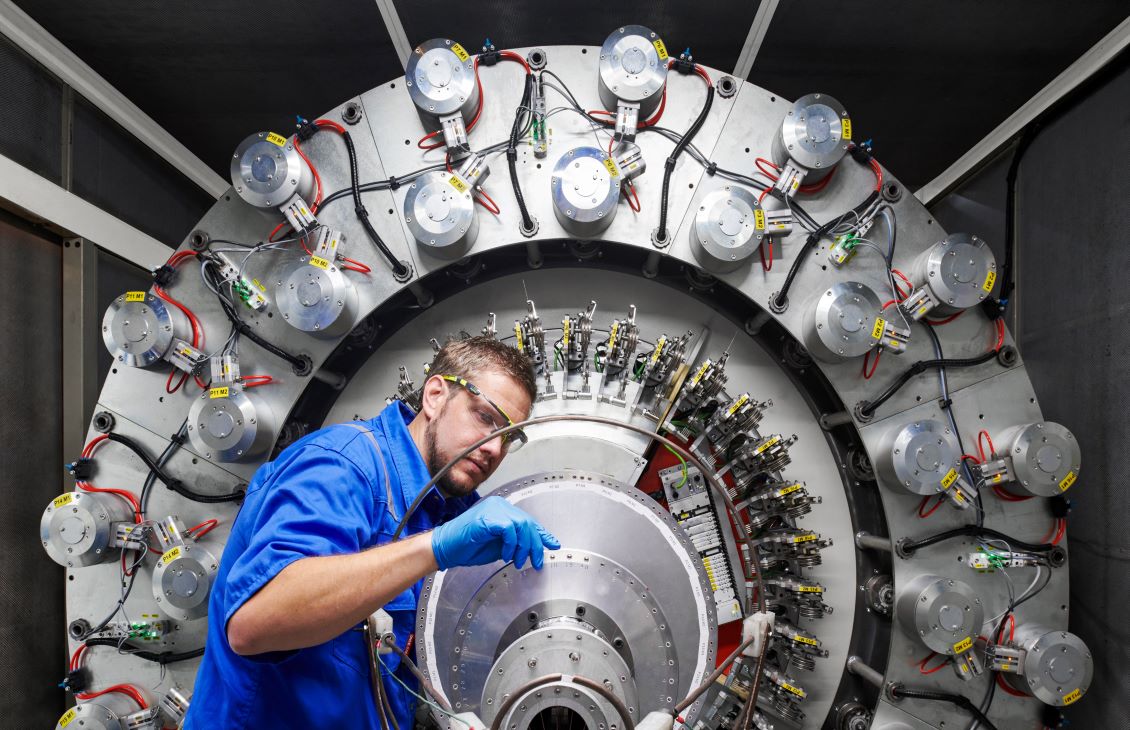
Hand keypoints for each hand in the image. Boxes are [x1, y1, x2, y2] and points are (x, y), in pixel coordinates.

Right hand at [431, 496, 559, 570]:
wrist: (445, 548)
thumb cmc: (468, 547)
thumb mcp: (500, 546)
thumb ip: (516, 543)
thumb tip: (535, 548)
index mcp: (501, 510)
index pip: (527, 521)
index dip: (542, 534)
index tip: (553, 545)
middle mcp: (499, 505)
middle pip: (528, 523)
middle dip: (535, 545)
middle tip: (536, 561)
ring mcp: (493, 509)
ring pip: (521, 526)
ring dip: (523, 547)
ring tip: (518, 561)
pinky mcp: (487, 517)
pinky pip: (508, 529)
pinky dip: (510, 544)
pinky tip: (505, 555)